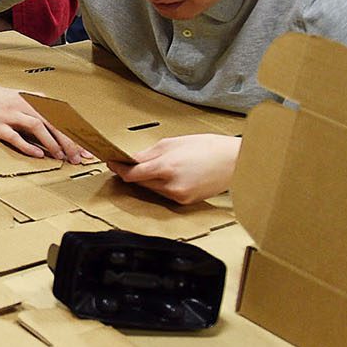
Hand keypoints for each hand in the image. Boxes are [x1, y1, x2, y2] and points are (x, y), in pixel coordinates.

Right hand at [0, 80, 92, 162]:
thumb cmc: (5, 100)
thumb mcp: (28, 101)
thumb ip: (44, 113)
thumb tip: (66, 132)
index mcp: (36, 100)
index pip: (61, 118)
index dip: (76, 134)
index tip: (87, 150)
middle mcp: (25, 105)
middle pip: (52, 121)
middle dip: (67, 140)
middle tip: (76, 157)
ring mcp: (11, 114)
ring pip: (36, 126)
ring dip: (51, 142)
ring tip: (60, 156)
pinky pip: (14, 136)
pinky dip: (27, 145)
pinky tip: (38, 154)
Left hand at [109, 134, 238, 203]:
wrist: (234, 161)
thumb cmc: (208, 147)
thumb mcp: (173, 143)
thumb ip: (148, 154)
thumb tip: (130, 160)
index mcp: (167, 167)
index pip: (132, 174)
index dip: (119, 168)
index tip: (112, 162)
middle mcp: (171, 185)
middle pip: (140, 183)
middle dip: (132, 173)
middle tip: (125, 163)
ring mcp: (179, 196)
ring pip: (152, 190)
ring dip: (147, 180)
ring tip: (152, 167)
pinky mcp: (185, 202)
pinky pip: (165, 195)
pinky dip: (161, 186)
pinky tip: (167, 176)